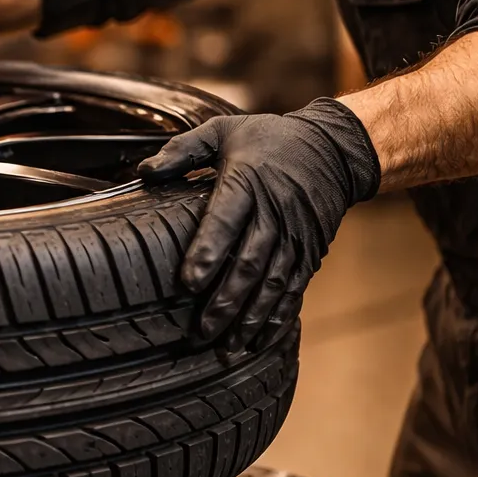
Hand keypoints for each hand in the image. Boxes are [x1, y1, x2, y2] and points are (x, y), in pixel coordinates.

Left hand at [137, 98, 379, 349]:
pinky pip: (294, 288)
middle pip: (249, 262)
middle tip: (201, 332)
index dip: (208, 253)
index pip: (225, 220)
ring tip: (227, 346)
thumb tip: (143, 171)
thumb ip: (183, 151)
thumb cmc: (269, 139)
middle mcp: (274, 212)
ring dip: (250, 317)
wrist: (334, 149)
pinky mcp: (309, 251)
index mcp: (247, 182)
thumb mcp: (224, 130)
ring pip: (273, 283)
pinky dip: (278, 315)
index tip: (188, 283)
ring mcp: (295, 235)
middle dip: (225, 301)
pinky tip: (259, 339)